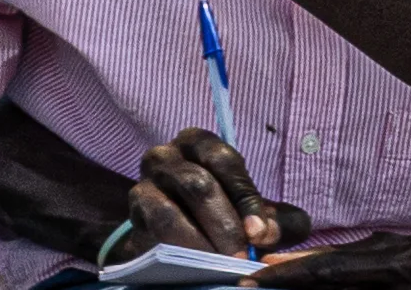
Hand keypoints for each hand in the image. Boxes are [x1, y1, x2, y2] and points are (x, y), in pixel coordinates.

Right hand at [114, 129, 308, 260]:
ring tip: (220, 266)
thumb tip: (266, 233)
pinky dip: (177, 251)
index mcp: (197, 143)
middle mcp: (165, 156)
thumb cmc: (226, 214)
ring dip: (199, 243)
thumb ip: (277, 221)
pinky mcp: (133, 216)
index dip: (245, 197)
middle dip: (224, 226)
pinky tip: (195, 266)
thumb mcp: (257, 213)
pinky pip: (152, 234)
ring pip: (168, 213)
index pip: (222, 160)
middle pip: (197, 185)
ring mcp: (144, 184)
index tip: (260, 234)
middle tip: (242, 257)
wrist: (182, 236)